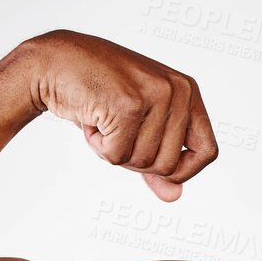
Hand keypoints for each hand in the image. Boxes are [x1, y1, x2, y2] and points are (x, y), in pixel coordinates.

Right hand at [19, 29, 218, 200]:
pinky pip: (117, 155)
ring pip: (142, 161)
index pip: (207, 151)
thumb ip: (158, 160)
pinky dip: (99, 146)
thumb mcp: (138, 126)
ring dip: (114, 151)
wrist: (54, 63)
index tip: (159, 170)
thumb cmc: (98, 92)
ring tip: (103, 119)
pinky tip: (91, 119)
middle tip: (116, 131)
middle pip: (169, 165)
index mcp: (188, 92)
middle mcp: (177, 91)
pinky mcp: (127, 105)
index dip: (184, 171)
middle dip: (136, 160)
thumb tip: (175, 197)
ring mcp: (154, 95)